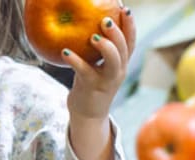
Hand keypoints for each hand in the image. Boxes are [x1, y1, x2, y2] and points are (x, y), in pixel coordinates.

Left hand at [62, 8, 135, 159]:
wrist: (88, 115)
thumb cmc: (90, 84)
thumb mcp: (98, 65)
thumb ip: (98, 48)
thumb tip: (87, 23)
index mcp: (121, 63)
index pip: (131, 42)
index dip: (130, 25)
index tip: (124, 8)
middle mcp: (118, 71)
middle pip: (124, 50)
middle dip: (118, 32)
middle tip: (106, 19)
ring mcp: (106, 80)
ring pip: (112, 62)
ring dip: (105, 47)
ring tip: (93, 36)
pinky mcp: (91, 87)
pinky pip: (84, 72)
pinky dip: (75, 60)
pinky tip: (64, 51)